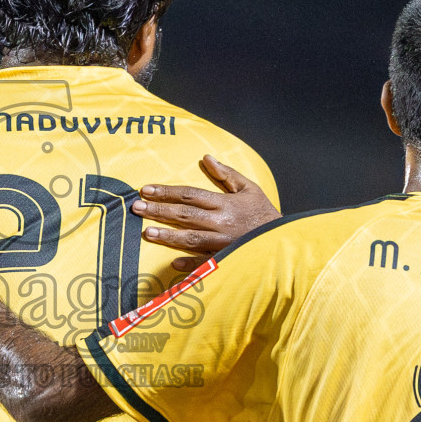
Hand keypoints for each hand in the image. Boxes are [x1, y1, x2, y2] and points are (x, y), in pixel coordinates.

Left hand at [131, 154, 281, 272]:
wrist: (284, 240)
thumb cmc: (263, 213)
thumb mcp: (249, 188)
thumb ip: (227, 174)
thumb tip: (207, 158)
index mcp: (225, 203)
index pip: (190, 194)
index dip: (166, 191)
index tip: (146, 189)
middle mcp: (221, 222)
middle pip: (184, 214)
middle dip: (158, 210)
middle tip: (136, 207)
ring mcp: (223, 242)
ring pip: (190, 238)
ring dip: (168, 236)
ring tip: (146, 232)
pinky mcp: (226, 259)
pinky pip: (205, 263)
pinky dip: (190, 264)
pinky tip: (173, 263)